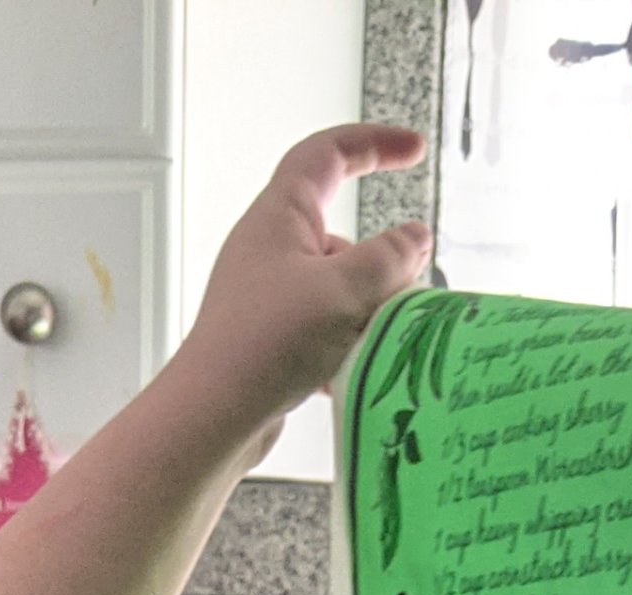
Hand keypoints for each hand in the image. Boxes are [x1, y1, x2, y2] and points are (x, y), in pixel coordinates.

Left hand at [176, 124, 432, 457]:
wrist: (215, 415)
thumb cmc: (267, 342)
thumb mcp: (344, 290)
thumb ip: (389, 259)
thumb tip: (415, 238)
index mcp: (280, 215)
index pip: (328, 153)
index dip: (374, 143)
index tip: (414, 149)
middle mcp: (269, 248)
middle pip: (340, 236)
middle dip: (380, 263)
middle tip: (406, 292)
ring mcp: (267, 294)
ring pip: (336, 288)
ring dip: (366, 310)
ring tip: (380, 341)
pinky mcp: (268, 338)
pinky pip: (321, 329)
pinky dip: (344, 344)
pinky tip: (354, 370)